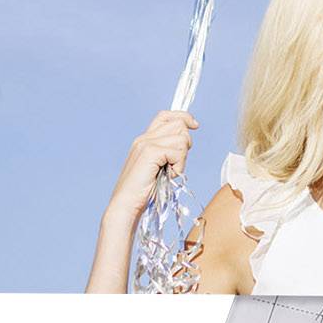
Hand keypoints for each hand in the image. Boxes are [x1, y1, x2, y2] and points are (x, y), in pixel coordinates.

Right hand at [104, 110, 198, 228]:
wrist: (126, 206)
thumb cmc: (144, 192)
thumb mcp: (158, 167)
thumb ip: (167, 152)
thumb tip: (186, 140)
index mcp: (144, 140)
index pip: (166, 116)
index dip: (183, 117)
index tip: (196, 126)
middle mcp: (144, 138)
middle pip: (179, 124)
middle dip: (185, 144)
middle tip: (175, 164)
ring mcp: (145, 143)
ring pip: (182, 137)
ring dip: (182, 158)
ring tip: (169, 172)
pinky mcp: (150, 152)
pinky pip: (178, 151)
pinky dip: (179, 165)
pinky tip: (168, 176)